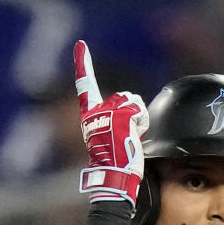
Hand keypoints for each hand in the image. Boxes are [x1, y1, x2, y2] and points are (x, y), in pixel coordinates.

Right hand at [74, 40, 148, 205]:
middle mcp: (95, 112)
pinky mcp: (122, 117)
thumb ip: (116, 122)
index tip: (81, 45)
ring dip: (138, 119)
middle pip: (124, 97)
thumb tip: (132, 112)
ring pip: (134, 102)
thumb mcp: (111, 140)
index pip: (85, 88)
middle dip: (132, 113)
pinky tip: (133, 138)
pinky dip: (142, 124)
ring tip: (130, 139)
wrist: (114, 179)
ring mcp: (108, 113)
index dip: (83, 65)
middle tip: (126, 137)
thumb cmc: (115, 165)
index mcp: (89, 117)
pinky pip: (140, 112)